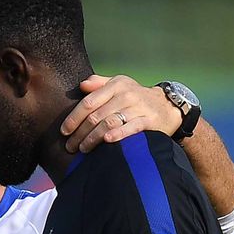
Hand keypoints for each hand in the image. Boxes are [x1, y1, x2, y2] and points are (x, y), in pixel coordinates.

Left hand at [61, 75, 181, 152]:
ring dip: (92, 138)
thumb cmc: (135, 97)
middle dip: (80, 133)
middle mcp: (126, 95)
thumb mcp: (119, 85)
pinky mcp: (149, 120)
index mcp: (115, 85)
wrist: (168, 106)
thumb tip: (81, 85)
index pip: (88, 102)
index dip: (74, 118)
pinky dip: (117, 134)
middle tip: (70, 146)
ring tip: (83, 149)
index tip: (64, 131)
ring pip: (108, 123)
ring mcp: (138, 107)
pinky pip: (130, 128)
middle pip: (95, 116)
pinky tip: (106, 141)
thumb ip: (99, 84)